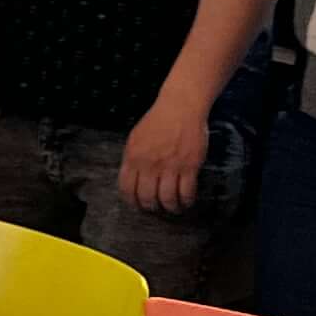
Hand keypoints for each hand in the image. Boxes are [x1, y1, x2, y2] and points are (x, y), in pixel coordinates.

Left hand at [117, 95, 211, 215]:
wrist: (180, 107)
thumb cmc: (158, 121)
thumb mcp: (136, 138)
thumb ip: (133, 159)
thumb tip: (132, 179)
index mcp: (133, 157)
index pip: (126, 188)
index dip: (132, 201)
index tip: (138, 205)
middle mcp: (149, 164)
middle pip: (147, 198)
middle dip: (151, 207)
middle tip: (156, 208)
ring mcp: (170, 166)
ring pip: (167, 199)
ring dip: (170, 208)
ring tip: (173, 208)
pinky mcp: (189, 166)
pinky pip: (186, 193)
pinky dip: (186, 201)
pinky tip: (186, 201)